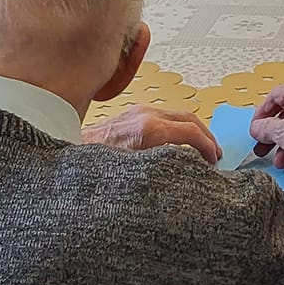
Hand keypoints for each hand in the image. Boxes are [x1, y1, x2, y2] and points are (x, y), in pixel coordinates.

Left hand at [82, 106, 221, 160]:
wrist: (68, 153)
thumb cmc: (96, 167)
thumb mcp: (134, 173)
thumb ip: (163, 166)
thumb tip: (187, 169)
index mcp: (148, 129)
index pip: (191, 132)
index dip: (208, 147)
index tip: (213, 161)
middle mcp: (146, 115)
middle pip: (189, 118)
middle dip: (206, 136)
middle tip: (215, 154)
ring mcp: (139, 111)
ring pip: (177, 115)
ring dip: (193, 130)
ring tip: (200, 149)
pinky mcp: (132, 113)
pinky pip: (164, 116)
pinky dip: (178, 127)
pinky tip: (177, 143)